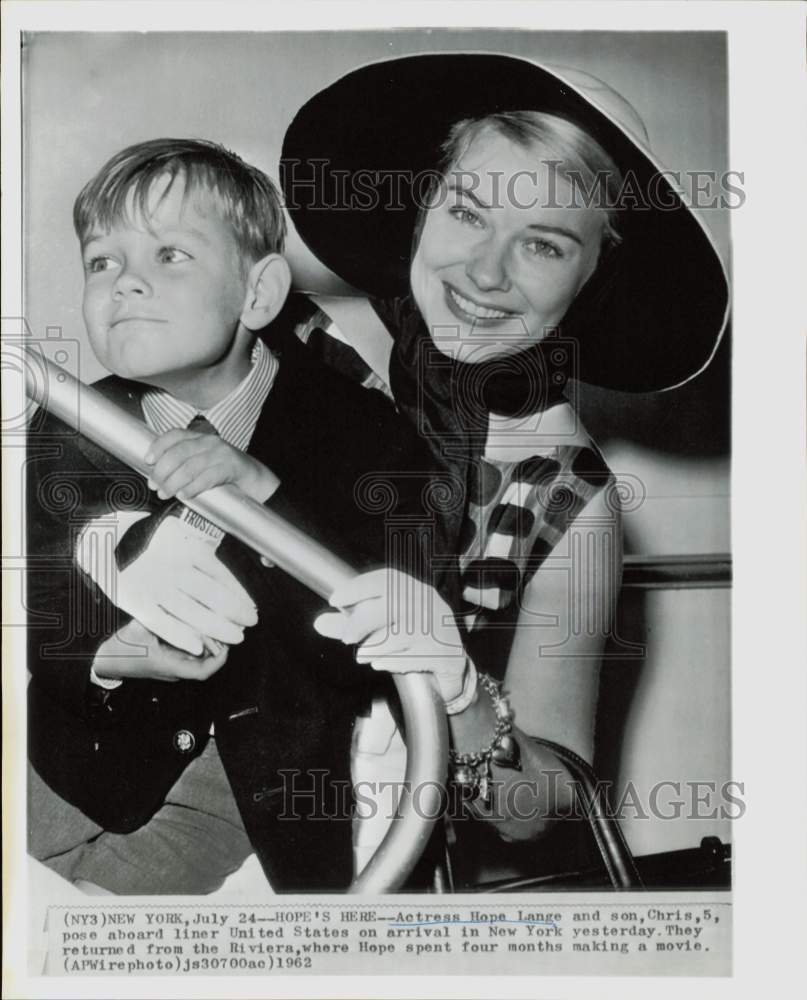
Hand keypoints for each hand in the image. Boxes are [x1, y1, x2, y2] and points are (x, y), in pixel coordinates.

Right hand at [77, 514, 257, 655]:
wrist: (103, 539)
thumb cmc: (146, 540)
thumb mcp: (175, 536)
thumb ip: (197, 553)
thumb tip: (226, 573)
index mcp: (184, 548)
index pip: (218, 573)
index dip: (237, 593)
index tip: (251, 607)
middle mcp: (171, 566)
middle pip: (209, 594)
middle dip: (232, 612)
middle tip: (250, 622)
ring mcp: (153, 584)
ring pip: (190, 611)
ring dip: (215, 626)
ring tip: (235, 635)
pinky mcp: (135, 601)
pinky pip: (161, 622)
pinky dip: (180, 635)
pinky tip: (197, 646)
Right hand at [93, 619, 228, 682]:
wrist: (102, 659)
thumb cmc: (119, 647)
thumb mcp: (138, 629)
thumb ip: (159, 618)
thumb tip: (180, 603)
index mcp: (168, 666)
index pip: (203, 672)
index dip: (219, 659)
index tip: (228, 642)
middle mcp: (173, 670)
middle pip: (205, 662)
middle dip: (218, 645)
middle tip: (226, 626)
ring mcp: (171, 667)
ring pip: (198, 657)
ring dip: (209, 643)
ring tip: (215, 622)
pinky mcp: (167, 661)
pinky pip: (188, 653)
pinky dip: (196, 641)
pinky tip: (198, 624)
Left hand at [145, 428, 279, 502]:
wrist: (255, 479)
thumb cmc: (225, 472)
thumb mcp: (204, 460)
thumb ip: (184, 462)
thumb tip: (157, 474)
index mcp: (200, 438)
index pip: (174, 435)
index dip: (158, 446)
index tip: (148, 460)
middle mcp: (209, 442)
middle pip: (179, 453)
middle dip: (162, 470)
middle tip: (154, 485)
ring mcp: (221, 454)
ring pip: (190, 467)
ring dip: (173, 482)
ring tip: (165, 493)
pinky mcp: (231, 468)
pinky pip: (207, 477)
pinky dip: (193, 487)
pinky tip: (185, 495)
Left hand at [313, 569, 467, 703]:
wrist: (452, 660)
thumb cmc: (411, 636)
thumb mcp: (382, 625)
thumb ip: (350, 624)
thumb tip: (319, 623)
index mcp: (413, 589)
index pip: (386, 579)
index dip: (358, 587)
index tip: (335, 600)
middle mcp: (428, 604)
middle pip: (392, 604)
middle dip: (362, 621)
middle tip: (347, 638)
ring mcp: (437, 628)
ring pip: (399, 634)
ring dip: (374, 647)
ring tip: (364, 654)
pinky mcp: (443, 652)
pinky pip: (410, 658)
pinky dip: (390, 662)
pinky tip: (382, 663)